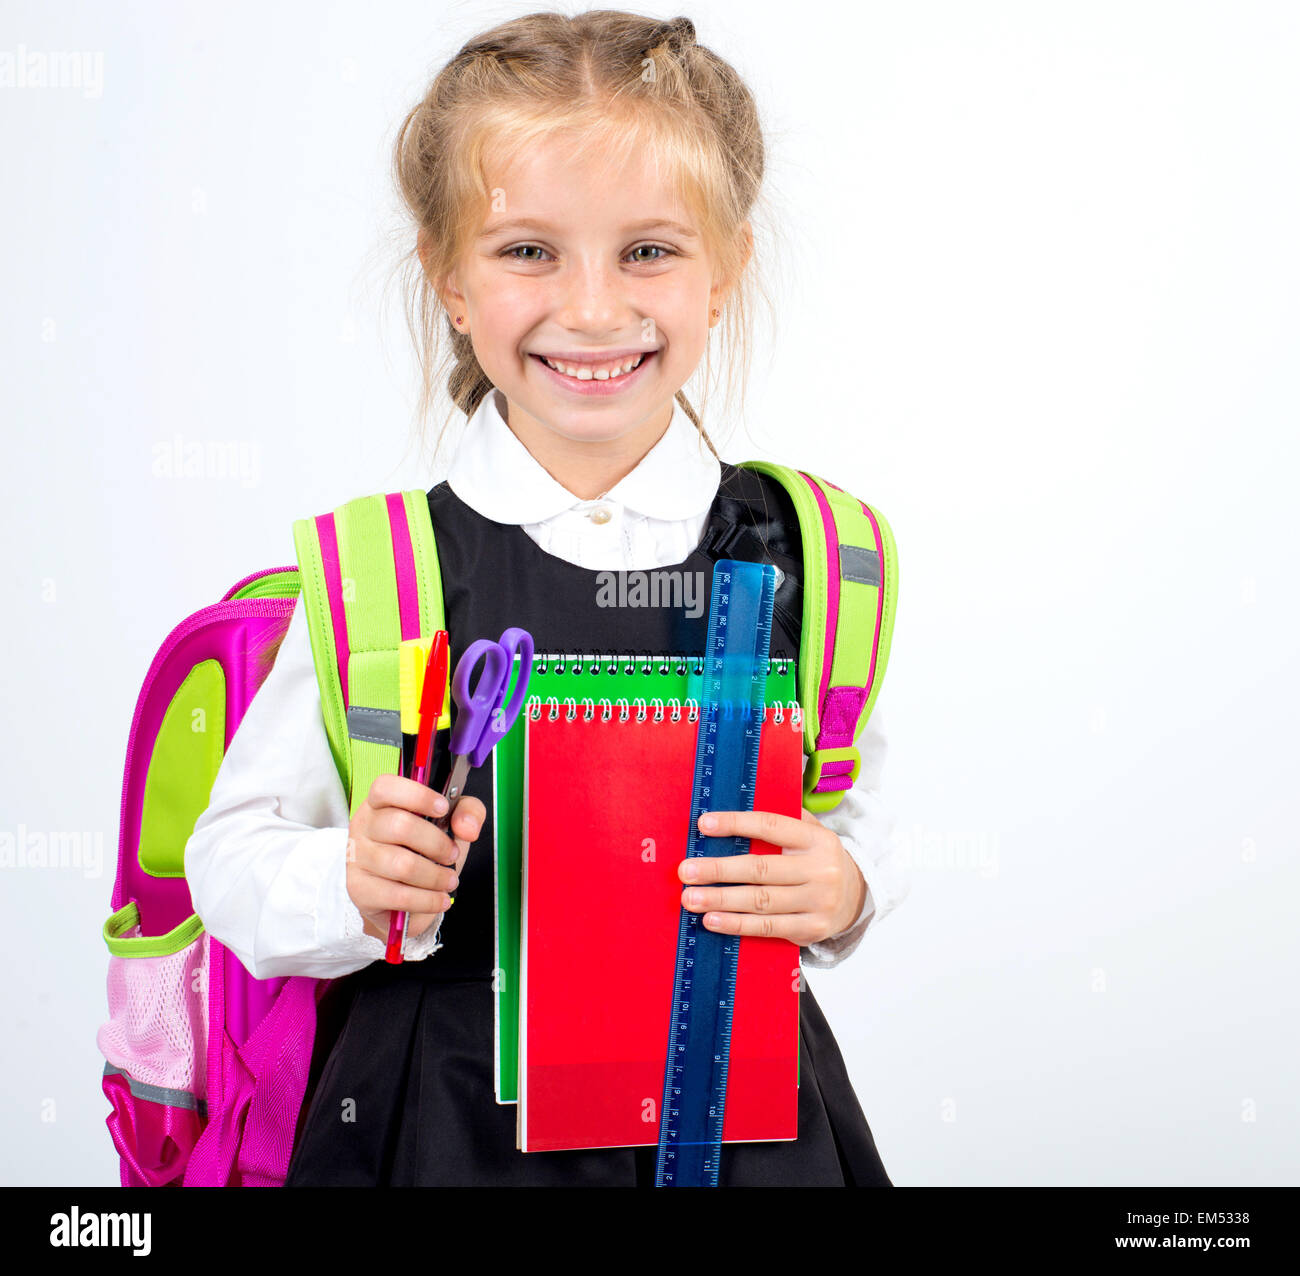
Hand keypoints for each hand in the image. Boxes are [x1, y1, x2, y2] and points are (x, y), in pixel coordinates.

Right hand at [346, 773, 485, 942]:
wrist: (401, 896)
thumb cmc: (423, 850)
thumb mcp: (450, 823)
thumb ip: (468, 811)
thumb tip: (467, 827)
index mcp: (381, 802)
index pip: (385, 787)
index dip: (417, 795)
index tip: (442, 808)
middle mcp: (363, 825)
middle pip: (400, 826)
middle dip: (437, 844)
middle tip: (451, 855)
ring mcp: (357, 858)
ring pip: (402, 865)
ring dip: (436, 876)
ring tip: (449, 880)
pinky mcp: (359, 889)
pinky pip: (398, 895)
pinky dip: (427, 900)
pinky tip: (439, 899)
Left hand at [676, 808, 866, 945]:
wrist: (855, 896)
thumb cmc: (817, 860)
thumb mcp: (810, 834)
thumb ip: (780, 823)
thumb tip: (730, 816)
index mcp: (816, 839)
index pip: (771, 826)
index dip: (736, 824)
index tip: (704, 824)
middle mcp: (820, 870)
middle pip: (760, 869)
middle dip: (718, 870)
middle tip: (686, 871)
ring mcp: (818, 901)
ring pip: (760, 901)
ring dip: (720, 900)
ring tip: (691, 898)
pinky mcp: (812, 929)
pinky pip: (768, 927)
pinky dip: (737, 924)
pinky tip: (713, 920)